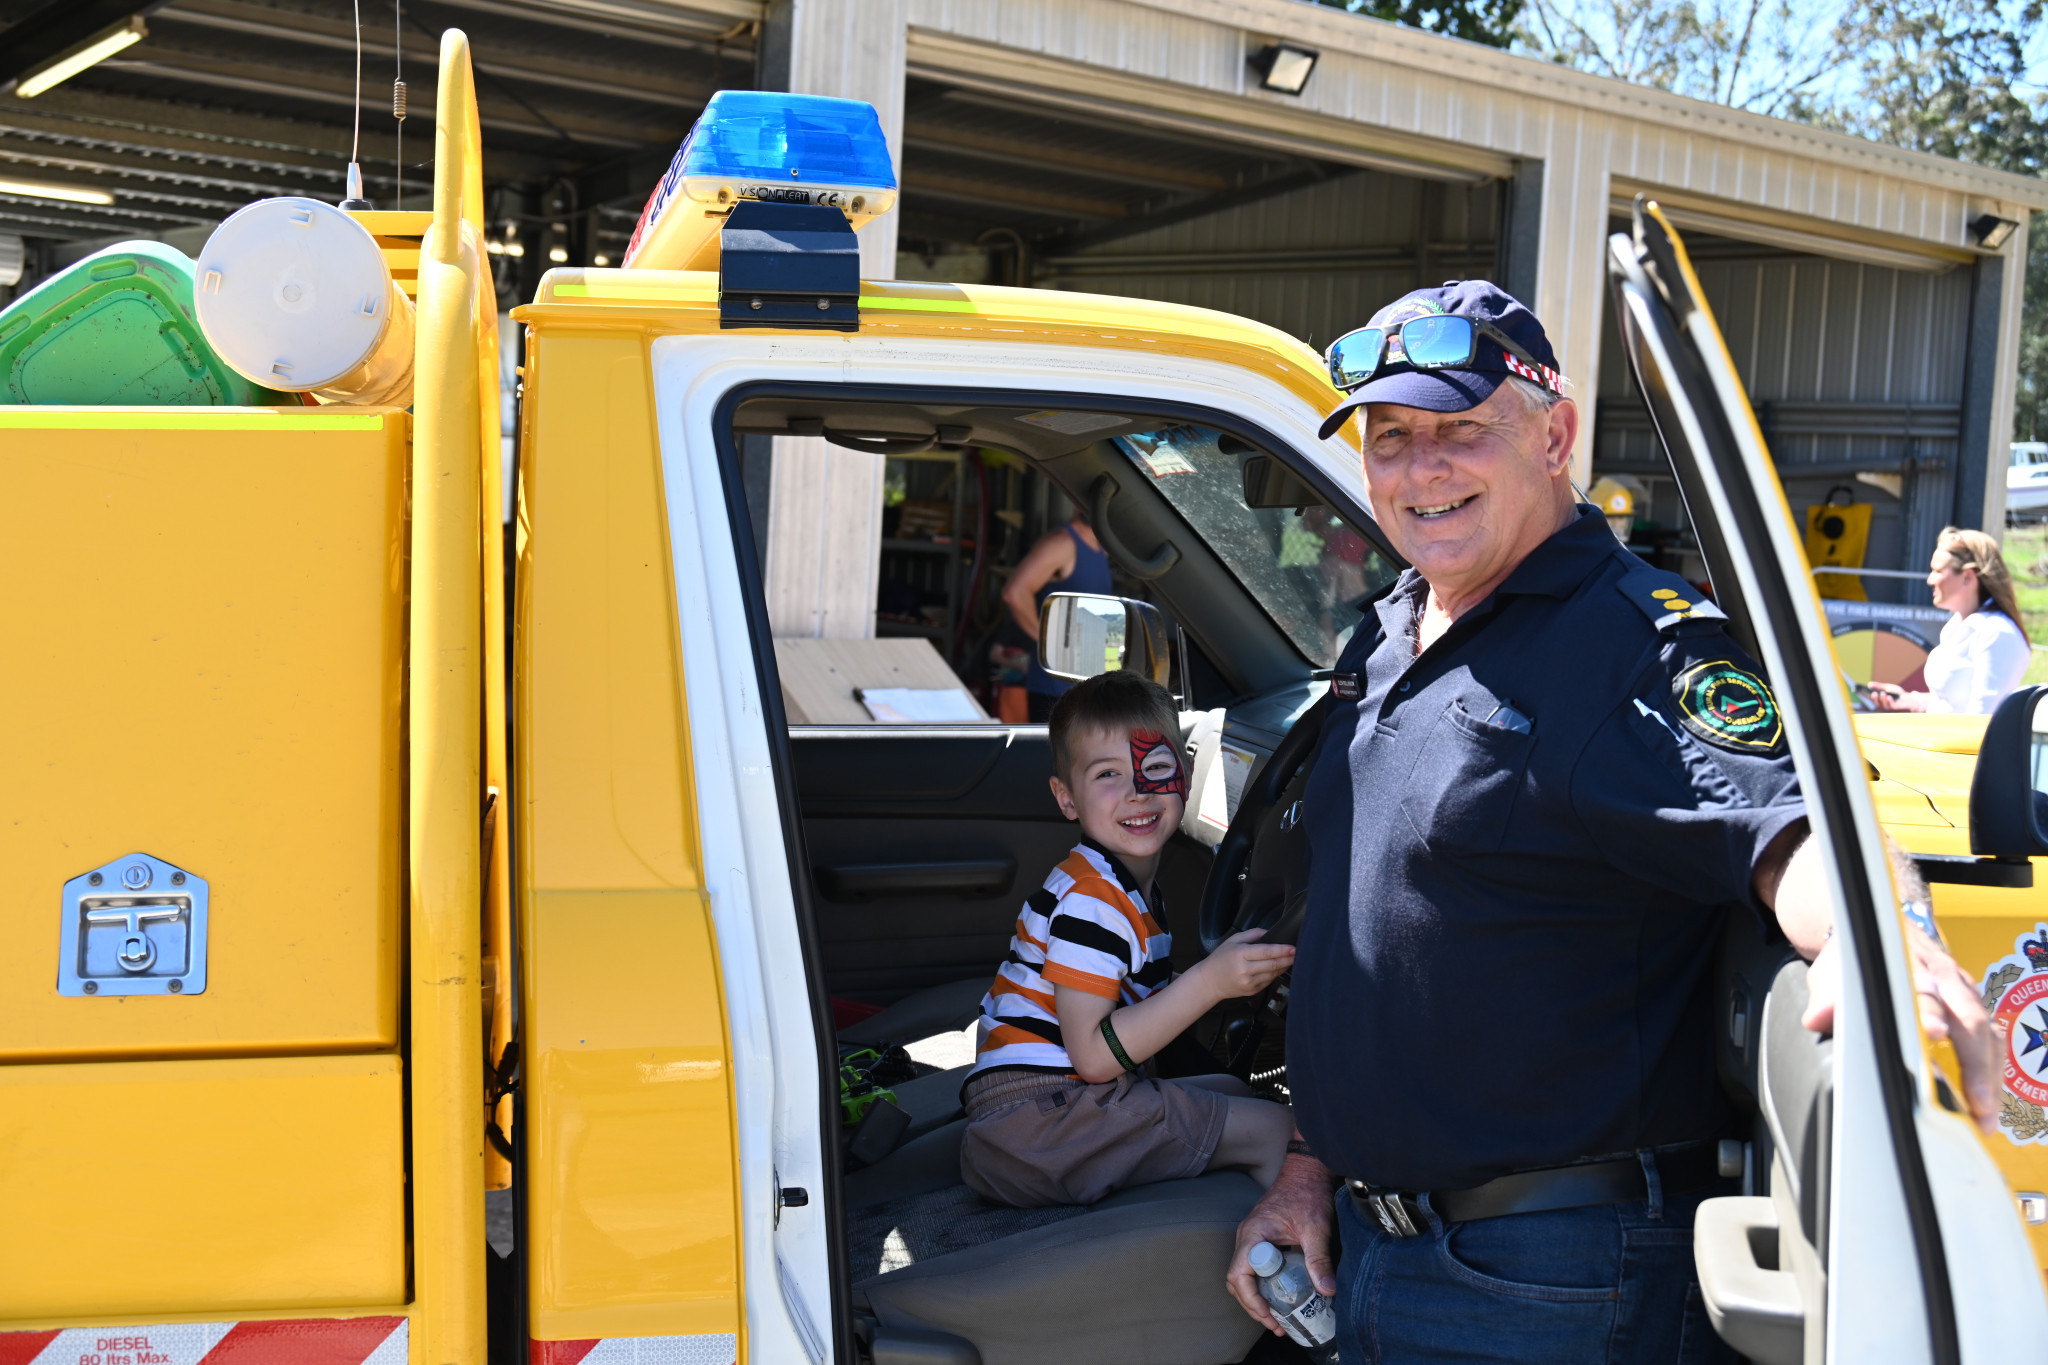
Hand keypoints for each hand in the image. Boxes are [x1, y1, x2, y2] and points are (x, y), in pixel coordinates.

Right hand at [1197, 928, 1295, 1001]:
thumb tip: (1269, 932)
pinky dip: (1275, 974)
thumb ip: (1253, 934)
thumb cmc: (1220, 960)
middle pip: (1273, 964)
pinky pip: (1268, 981)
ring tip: (1289, 959)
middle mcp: (1245, 970)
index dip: (1282, 950)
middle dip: (1288, 959)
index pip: (1266, 952)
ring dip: (1283, 967)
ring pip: (1273, 974)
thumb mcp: (1233, 940)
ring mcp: (1249, 982)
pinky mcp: (1252, 991)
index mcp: (1240, 954)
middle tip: (1297, 953)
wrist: (1209, 981)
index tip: (1293, 948)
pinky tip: (1277, 968)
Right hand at [1227, 1154, 1338, 1333]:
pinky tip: (1281, 1296)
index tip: (1269, 1316)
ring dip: (1257, 1298)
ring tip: (1278, 1317)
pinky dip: (1263, 1285)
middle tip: (1275, 1324)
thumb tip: (1327, 1291)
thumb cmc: (1306, 1193)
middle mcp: (1247, 1237)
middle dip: (1253, 1306)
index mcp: (1253, 1234)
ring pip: (1243, 1275)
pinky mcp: (1261, 1238)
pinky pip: (1254, 1267)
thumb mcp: (1315, 1228)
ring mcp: (1252, 1237)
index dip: (1251, 1300)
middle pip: (1236, 1280)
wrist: (1306, 1170)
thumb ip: (1319, 1259)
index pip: (1238, 1275)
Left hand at [1802, 927, 1997, 1134]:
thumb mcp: (1833, 973)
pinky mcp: (1973, 1005)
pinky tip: (1987, 1104)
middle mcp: (1943, 975)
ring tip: (1985, 1117)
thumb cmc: (1853, 962)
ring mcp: (1963, 991)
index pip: (1921, 990)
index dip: (1928, 1012)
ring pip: (1988, 1034)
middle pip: (1969, 1018)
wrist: (1874, 933)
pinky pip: (1993, 1040)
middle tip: (1976, 1101)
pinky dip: (1993, 1073)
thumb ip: (1828, 998)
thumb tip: (1819, 1018)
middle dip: (1974, 1061)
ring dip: (1989, 1076)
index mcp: (1906, 964)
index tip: (1933, 1034)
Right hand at [1866, 684, 1924, 712]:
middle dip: (1874, 699)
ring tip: (1883, 693)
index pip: (1871, 699)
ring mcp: (1889, 708)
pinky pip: (1891, 706)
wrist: (1910, 697)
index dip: (1866, 696)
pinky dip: (1889, 701)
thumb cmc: (1898, 694)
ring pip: (1883, 706)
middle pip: (1876, 704)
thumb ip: (1879, 686)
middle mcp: (1883, 705)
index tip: (1861, 692)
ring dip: (1882, 699)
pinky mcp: (1896, 709)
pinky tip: (1889, 696)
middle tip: (1874, 693)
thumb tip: (1869, 684)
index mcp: (1880, 701)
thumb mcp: (1887, 687)